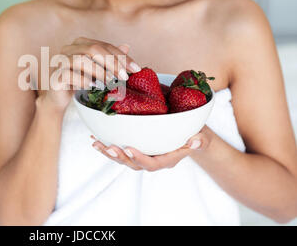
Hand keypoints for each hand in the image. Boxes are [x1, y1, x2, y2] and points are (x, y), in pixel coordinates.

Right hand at [39, 37, 140, 110]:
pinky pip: (70, 75)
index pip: (104, 45)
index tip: (136, 69)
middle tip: (124, 77)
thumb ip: (110, 58)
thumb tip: (127, 46)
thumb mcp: (98, 70)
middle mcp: (68, 48)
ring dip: (99, 72)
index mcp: (80, 43)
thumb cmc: (80, 81)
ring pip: (81, 60)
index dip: (121, 56)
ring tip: (110, 83)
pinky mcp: (55, 75)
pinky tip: (92, 87)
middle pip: (93, 49)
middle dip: (112, 63)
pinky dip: (84, 81)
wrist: (59, 97)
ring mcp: (60, 61)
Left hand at [91, 126, 212, 170]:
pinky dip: (107, 145)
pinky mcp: (136, 149)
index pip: (153, 164)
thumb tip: (194, 142)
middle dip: (121, 157)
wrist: (189, 134)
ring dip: (109, 152)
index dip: (140, 159)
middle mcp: (153, 160)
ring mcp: (143, 155)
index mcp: (168, 159)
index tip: (130, 148)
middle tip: (109, 147)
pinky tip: (96, 138)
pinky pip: (120, 150)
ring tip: (97, 144)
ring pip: (124, 159)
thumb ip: (200, 140)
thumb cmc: (195, 134)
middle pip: (134, 164)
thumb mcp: (201, 136)